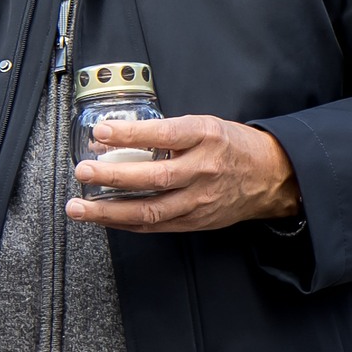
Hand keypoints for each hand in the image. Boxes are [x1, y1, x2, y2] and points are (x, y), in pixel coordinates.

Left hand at [65, 115, 299, 232]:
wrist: (272, 176)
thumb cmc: (234, 146)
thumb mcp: (205, 125)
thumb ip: (166, 133)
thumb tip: (117, 139)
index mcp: (206, 137)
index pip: (164, 134)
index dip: (131, 134)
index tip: (102, 132)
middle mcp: (203, 169)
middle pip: (153, 177)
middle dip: (112, 176)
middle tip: (83, 171)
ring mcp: (199, 200)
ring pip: (150, 210)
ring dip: (109, 211)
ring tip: (80, 207)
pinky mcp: (196, 221)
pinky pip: (156, 225)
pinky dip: (126, 223)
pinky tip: (105, 218)